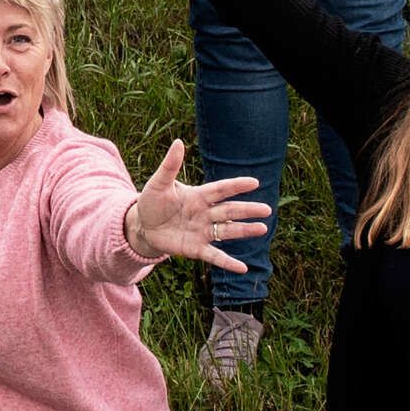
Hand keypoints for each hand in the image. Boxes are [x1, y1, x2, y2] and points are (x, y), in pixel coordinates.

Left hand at [123, 139, 271, 268]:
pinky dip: (228, 263)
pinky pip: (214, 256)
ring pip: (226, 231)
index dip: (236, 186)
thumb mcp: (158, 183)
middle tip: (267, 209)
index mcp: (198, 196)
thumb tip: (178, 142)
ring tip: (262, 229)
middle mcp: (205, 213)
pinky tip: (243, 268)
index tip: (254, 182)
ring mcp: (202, 232)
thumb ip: (170, 166)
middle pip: (229, 211)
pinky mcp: (196, 249)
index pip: (221, 189)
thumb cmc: (151, 202)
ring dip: (244, 231)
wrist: (142, 227)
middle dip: (247, 210)